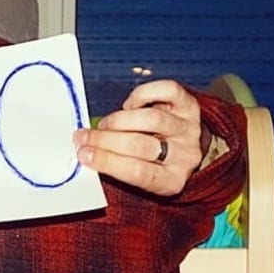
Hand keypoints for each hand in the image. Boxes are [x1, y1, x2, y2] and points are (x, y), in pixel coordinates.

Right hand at [72, 79, 204, 194]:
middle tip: (83, 137)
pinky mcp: (190, 105)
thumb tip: (86, 151)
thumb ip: (116, 168)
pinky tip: (130, 106)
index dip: (108, 162)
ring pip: (151, 119)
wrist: (188, 152)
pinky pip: (167, 91)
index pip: (138, 172)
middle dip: (105, 140)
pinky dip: (143, 95)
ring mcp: (188, 129)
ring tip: (103, 125)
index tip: (83, 154)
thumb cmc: (153, 166)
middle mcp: (185, 155)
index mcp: (171, 181)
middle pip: (141, 145)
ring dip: (118, 121)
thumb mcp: (139, 179)